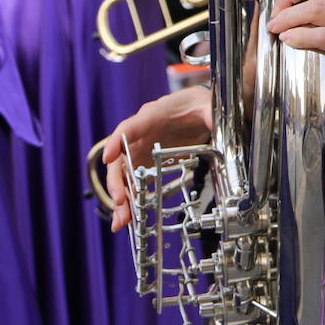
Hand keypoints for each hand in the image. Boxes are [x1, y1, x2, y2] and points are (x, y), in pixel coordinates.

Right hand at [101, 86, 212, 231]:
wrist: (198, 108)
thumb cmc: (196, 104)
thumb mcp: (207, 106)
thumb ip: (210, 114)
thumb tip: (215, 121)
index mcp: (153, 116)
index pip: (130, 127)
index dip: (117, 142)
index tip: (108, 157)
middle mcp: (141, 134)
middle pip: (121, 158)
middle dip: (117, 181)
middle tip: (120, 202)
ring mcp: (141, 150)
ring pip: (124, 176)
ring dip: (121, 198)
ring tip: (121, 221)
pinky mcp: (147, 163)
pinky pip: (134, 182)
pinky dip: (131, 201)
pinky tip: (130, 218)